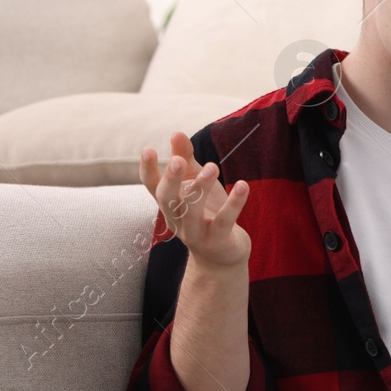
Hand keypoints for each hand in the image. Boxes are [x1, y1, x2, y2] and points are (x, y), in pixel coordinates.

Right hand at [139, 131, 250, 270]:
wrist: (221, 257)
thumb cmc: (206, 214)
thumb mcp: (196, 184)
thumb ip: (186, 159)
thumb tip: (176, 133)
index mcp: (170, 204)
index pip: (152, 186)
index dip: (148, 169)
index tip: (148, 149)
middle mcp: (177, 219)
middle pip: (167, 199)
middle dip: (171, 179)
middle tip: (178, 160)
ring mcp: (195, 233)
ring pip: (192, 212)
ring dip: (200, 188)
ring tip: (213, 166)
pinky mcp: (218, 241)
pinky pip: (224, 221)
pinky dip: (234, 203)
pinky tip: (242, 184)